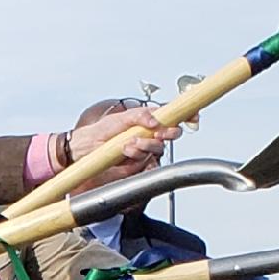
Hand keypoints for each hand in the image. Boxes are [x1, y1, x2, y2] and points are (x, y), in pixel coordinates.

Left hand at [64, 105, 179, 182]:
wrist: (85, 149)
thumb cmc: (100, 131)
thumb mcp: (120, 118)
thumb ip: (139, 115)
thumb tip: (157, 120)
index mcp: (148, 120)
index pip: (171, 117)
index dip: (186, 115)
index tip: (193, 116)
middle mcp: (149, 135)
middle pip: (171, 134)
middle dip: (168, 133)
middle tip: (158, 132)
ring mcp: (145, 150)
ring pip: (158, 148)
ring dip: (146, 144)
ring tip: (129, 142)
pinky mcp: (138, 164)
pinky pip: (147, 162)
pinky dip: (138, 155)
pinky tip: (127, 151)